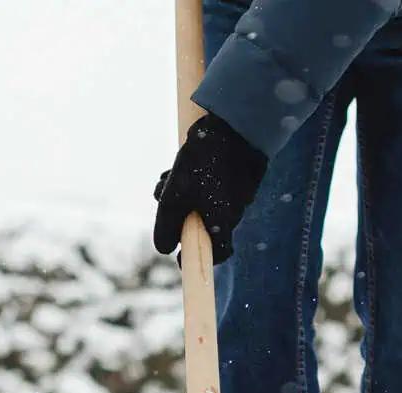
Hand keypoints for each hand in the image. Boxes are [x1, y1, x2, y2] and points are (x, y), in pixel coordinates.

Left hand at [153, 114, 268, 265]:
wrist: (236, 124)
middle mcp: (236, 211)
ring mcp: (240, 192)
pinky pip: (213, 186)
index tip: (180, 256)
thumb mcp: (176, 194)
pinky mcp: (239, 175)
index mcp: (224, 221)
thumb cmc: (204, 162)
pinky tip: (185, 162)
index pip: (217, 254)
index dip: (197, 258)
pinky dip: (196, 180)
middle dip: (179, 214)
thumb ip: (168, 224)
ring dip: (184, 193)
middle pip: (204, 224)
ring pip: (205, 202)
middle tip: (162, 193)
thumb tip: (164, 249)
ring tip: (168, 174)